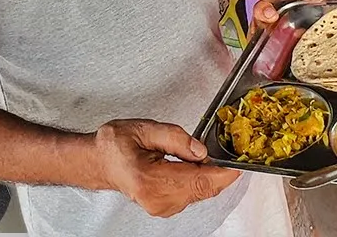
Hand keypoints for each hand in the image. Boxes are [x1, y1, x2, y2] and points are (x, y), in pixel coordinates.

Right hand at [93, 120, 238, 217]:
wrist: (98, 162)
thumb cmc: (114, 145)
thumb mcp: (143, 129)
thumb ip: (175, 137)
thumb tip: (201, 150)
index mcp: (150, 180)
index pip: (198, 181)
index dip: (223, 173)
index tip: (237, 163)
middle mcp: (157, 199)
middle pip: (203, 189)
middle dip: (217, 170)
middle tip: (219, 149)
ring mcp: (162, 207)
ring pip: (200, 192)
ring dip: (207, 174)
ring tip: (195, 154)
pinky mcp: (165, 208)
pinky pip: (192, 194)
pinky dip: (198, 180)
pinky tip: (189, 165)